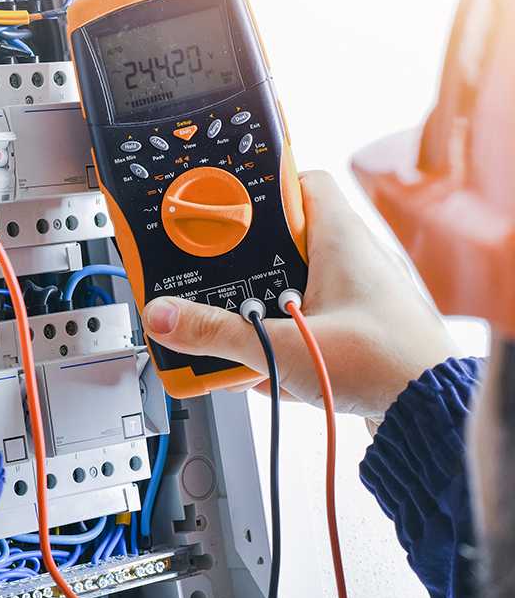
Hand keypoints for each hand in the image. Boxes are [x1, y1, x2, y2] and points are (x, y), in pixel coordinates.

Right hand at [139, 170, 459, 417]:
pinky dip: (282, 343)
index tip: (219, 206)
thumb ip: (217, 333)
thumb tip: (166, 317)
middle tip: (211, 280)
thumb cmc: (390, 365)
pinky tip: (264, 371)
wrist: (431, 414)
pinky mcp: (359, 331)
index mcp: (342, 239)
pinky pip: (307, 324)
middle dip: (242, 267)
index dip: (258, 188)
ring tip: (234, 336)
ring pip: (291, 288)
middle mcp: (354, 261)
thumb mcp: (285, 347)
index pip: (299, 182)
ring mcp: (358, 297)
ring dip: (259, 313)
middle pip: (282, 242)